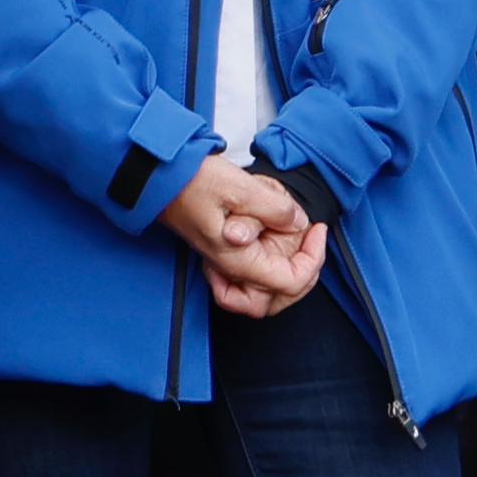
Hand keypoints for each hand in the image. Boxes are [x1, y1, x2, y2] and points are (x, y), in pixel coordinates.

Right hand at [165, 155, 327, 318]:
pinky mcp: (220, 251)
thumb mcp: (240, 188)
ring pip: (260, 296)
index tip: (317, 230)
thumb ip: (274, 208)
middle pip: (275, 301)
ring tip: (298, 247)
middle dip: (302, 278)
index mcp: (236, 259)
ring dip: (285, 278)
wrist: (160, 174)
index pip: (289, 283)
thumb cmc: (191, 180)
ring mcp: (223, 262)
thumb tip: (296, 222)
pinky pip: (245, 280)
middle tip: (312, 245)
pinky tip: (274, 244)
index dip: (312, 260)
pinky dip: (265, 271)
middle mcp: (229, 267)